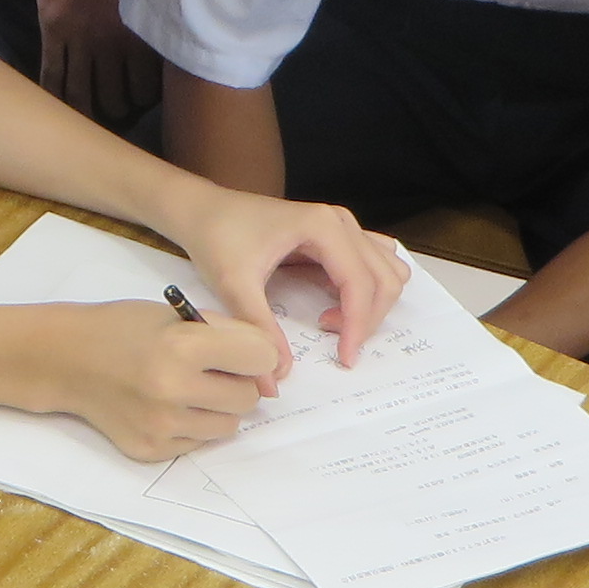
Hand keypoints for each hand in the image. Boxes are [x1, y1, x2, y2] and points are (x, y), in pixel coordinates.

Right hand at [35, 0, 159, 125]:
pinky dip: (54, 92)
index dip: (143, 98)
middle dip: (117, 110)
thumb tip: (170, 38)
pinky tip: (54, 103)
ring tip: (87, 116)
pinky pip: (52, 72)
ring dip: (85, 109)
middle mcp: (111, 49)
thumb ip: (156, 21)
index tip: (142, 100)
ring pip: (81, 92)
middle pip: (114, 98)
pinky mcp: (54, 33)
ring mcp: (79, 42)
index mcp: (140, 39)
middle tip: (116, 111)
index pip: (144, 88)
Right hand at [40, 300, 282, 460]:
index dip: (255, 353)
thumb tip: (273, 371)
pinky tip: (164, 406)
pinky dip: (191, 425)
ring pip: (229, 426)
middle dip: (236, 383)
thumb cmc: (126, 329)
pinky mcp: (151, 449)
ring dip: (217, 408)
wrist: (68, 360)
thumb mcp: (178, 315)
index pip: (261, 359)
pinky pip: (199, 443)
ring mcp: (161, 425)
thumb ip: (231, 335)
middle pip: (248, 398)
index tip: (241, 351)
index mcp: (183, 346)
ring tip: (186, 389)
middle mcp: (173, 389)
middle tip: (208, 370)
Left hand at [164, 185, 411, 372]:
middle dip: (367, 319)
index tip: (345, 358)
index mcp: (323, 226)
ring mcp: (342, 225)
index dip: (358, 325)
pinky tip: (331, 303)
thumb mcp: (234, 285)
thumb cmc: (217, 237)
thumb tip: (276, 377)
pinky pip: (372, 263)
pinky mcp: (335, 234)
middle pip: (384, 278)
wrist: (202, 210)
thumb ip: (259, 329)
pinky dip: (365, 289)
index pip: (361, 283)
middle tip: (335, 344)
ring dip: (370, 304)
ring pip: (385, 270)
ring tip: (329, 321)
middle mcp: (340, 221)